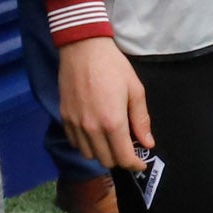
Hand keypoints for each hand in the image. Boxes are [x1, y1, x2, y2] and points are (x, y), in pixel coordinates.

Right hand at [54, 38, 152, 181]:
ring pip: (89, 155)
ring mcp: (76, 124)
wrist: (82, 48)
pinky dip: (86, 144)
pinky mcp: (64, 117)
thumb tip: (147, 144)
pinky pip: (75, 143)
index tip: (140, 162)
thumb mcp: (135, 89)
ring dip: (102, 153)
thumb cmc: (113, 66)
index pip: (124, 158)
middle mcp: (92, 128)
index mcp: (113, 122)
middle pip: (107, 161)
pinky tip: (93, 133)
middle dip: (120, 159)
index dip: (135, 164)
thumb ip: (141, 119)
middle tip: (127, 147)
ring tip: (109, 141)